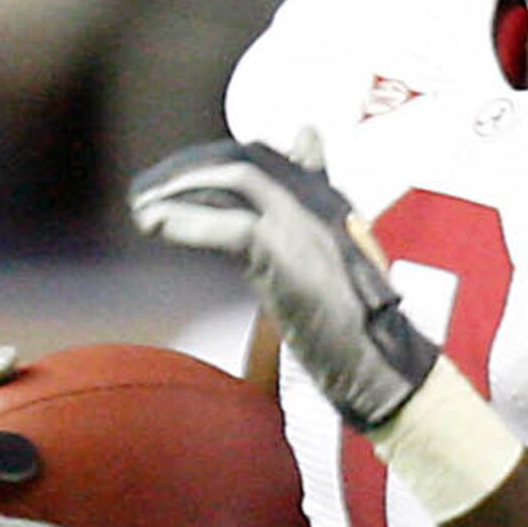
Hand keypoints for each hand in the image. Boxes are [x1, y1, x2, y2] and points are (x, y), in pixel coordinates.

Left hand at [127, 138, 437, 432]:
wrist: (385, 370)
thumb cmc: (360, 334)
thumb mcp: (330, 274)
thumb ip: (303, 237)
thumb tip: (288, 216)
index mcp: (330, 205)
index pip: (267, 156)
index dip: (213, 161)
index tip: (177, 179)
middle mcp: (320, 204)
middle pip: (243, 159)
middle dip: (188, 169)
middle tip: (148, 190)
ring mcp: (307, 225)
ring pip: (233, 179)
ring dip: (177, 188)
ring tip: (141, 207)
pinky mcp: (290, 254)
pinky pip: (229, 225)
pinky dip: (186, 223)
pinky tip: (156, 227)